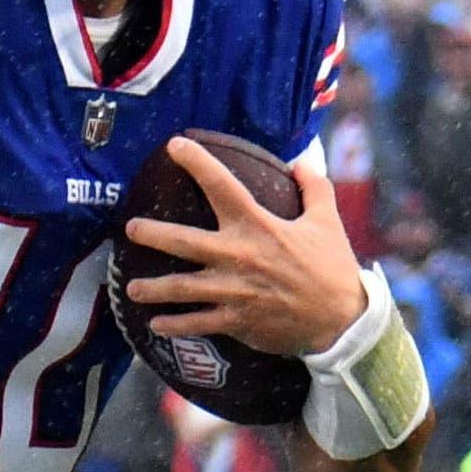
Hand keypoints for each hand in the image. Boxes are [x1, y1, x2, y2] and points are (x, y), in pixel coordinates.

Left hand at [121, 138, 367, 357]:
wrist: (340, 319)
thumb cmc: (332, 267)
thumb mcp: (327, 220)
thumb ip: (313, 187)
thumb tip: (302, 159)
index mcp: (259, 226)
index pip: (222, 186)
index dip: (197, 163)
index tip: (174, 146)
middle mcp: (239, 256)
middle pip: (184, 241)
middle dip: (153, 234)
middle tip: (130, 229)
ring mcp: (234, 291)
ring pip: (182, 288)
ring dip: (153, 288)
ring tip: (130, 288)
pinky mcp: (236, 320)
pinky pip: (197, 322)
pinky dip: (174, 324)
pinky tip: (155, 324)